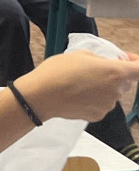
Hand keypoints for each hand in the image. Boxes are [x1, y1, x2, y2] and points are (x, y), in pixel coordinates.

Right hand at [17, 50, 138, 123]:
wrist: (40, 96)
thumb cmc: (57, 73)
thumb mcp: (80, 54)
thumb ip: (100, 59)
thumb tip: (107, 64)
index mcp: (115, 72)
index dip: (136, 62)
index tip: (128, 59)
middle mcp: (116, 90)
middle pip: (126, 82)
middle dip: (115, 75)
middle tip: (95, 71)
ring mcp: (108, 105)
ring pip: (112, 94)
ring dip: (103, 88)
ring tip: (81, 84)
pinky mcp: (98, 115)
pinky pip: (102, 105)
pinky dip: (94, 100)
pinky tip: (78, 95)